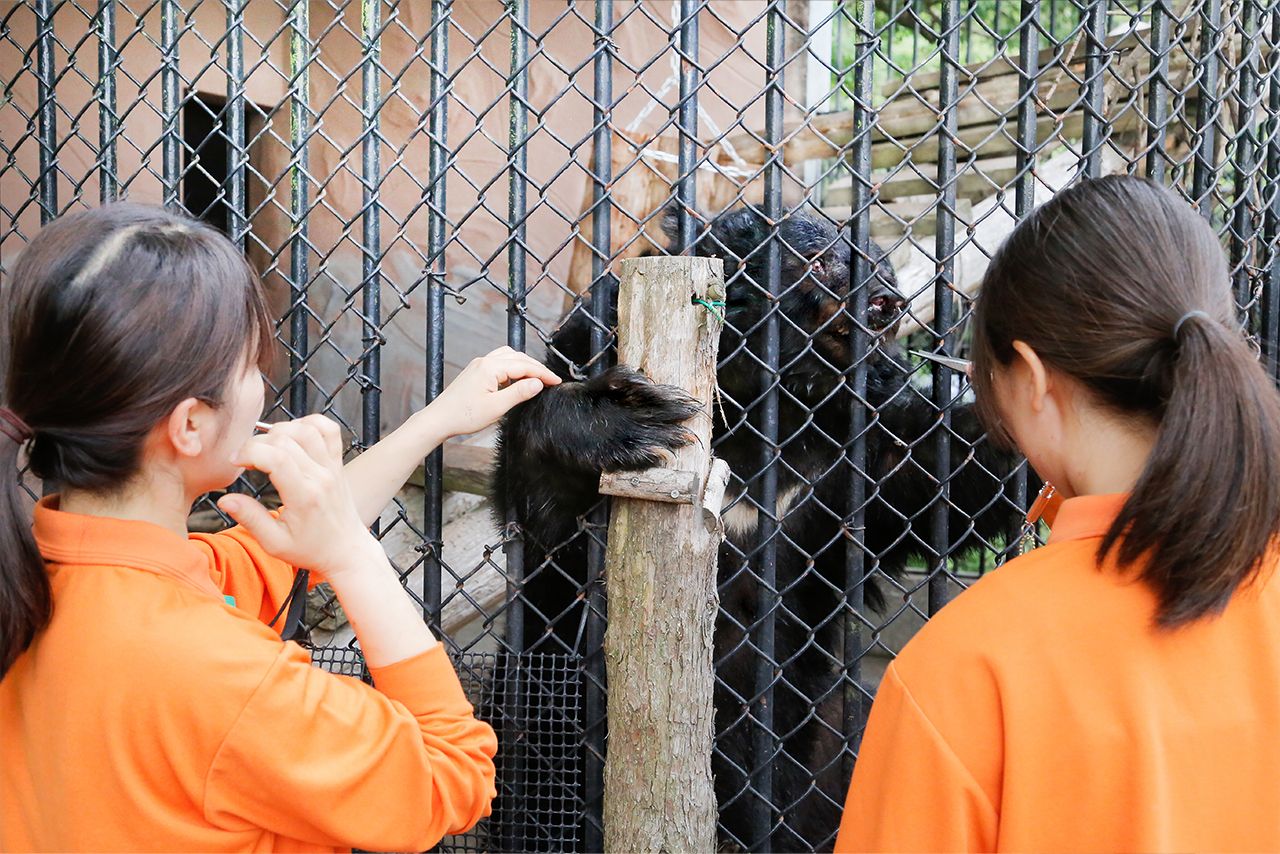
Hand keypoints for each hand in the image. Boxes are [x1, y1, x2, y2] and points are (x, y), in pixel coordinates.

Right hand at [216, 415, 374, 578]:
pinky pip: (329, 430)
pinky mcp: (338, 462)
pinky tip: (292, 436)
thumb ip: (250, 519)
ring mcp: (332, 467)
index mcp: (304, 496)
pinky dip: (309, 424)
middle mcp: (321, 476)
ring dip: (281, 430)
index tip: (235, 461)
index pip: (276, 458)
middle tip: (246, 458)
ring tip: (266, 446)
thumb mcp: (274, 543)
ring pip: (308, 429)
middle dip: (257, 442)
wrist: (346, 550)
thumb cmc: (310, 549)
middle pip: (287, 439)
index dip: (249, 451)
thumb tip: (224, 499)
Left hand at [425, 346, 560, 437]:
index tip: (556, 381)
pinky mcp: (476, 372)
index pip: (524, 366)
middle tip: (550, 380)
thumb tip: (537, 383)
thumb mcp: (497, 407)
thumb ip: (519, 393)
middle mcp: (484, 361)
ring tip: (536, 378)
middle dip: (536, 368)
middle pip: (518, 358)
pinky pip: (499, 363)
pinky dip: (513, 368)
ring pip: (509, 357)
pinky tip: (517, 380)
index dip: (543, 374)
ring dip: (524, 365)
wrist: (439, 419)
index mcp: (490, 367)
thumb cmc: (463, 415)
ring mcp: (479, 365)